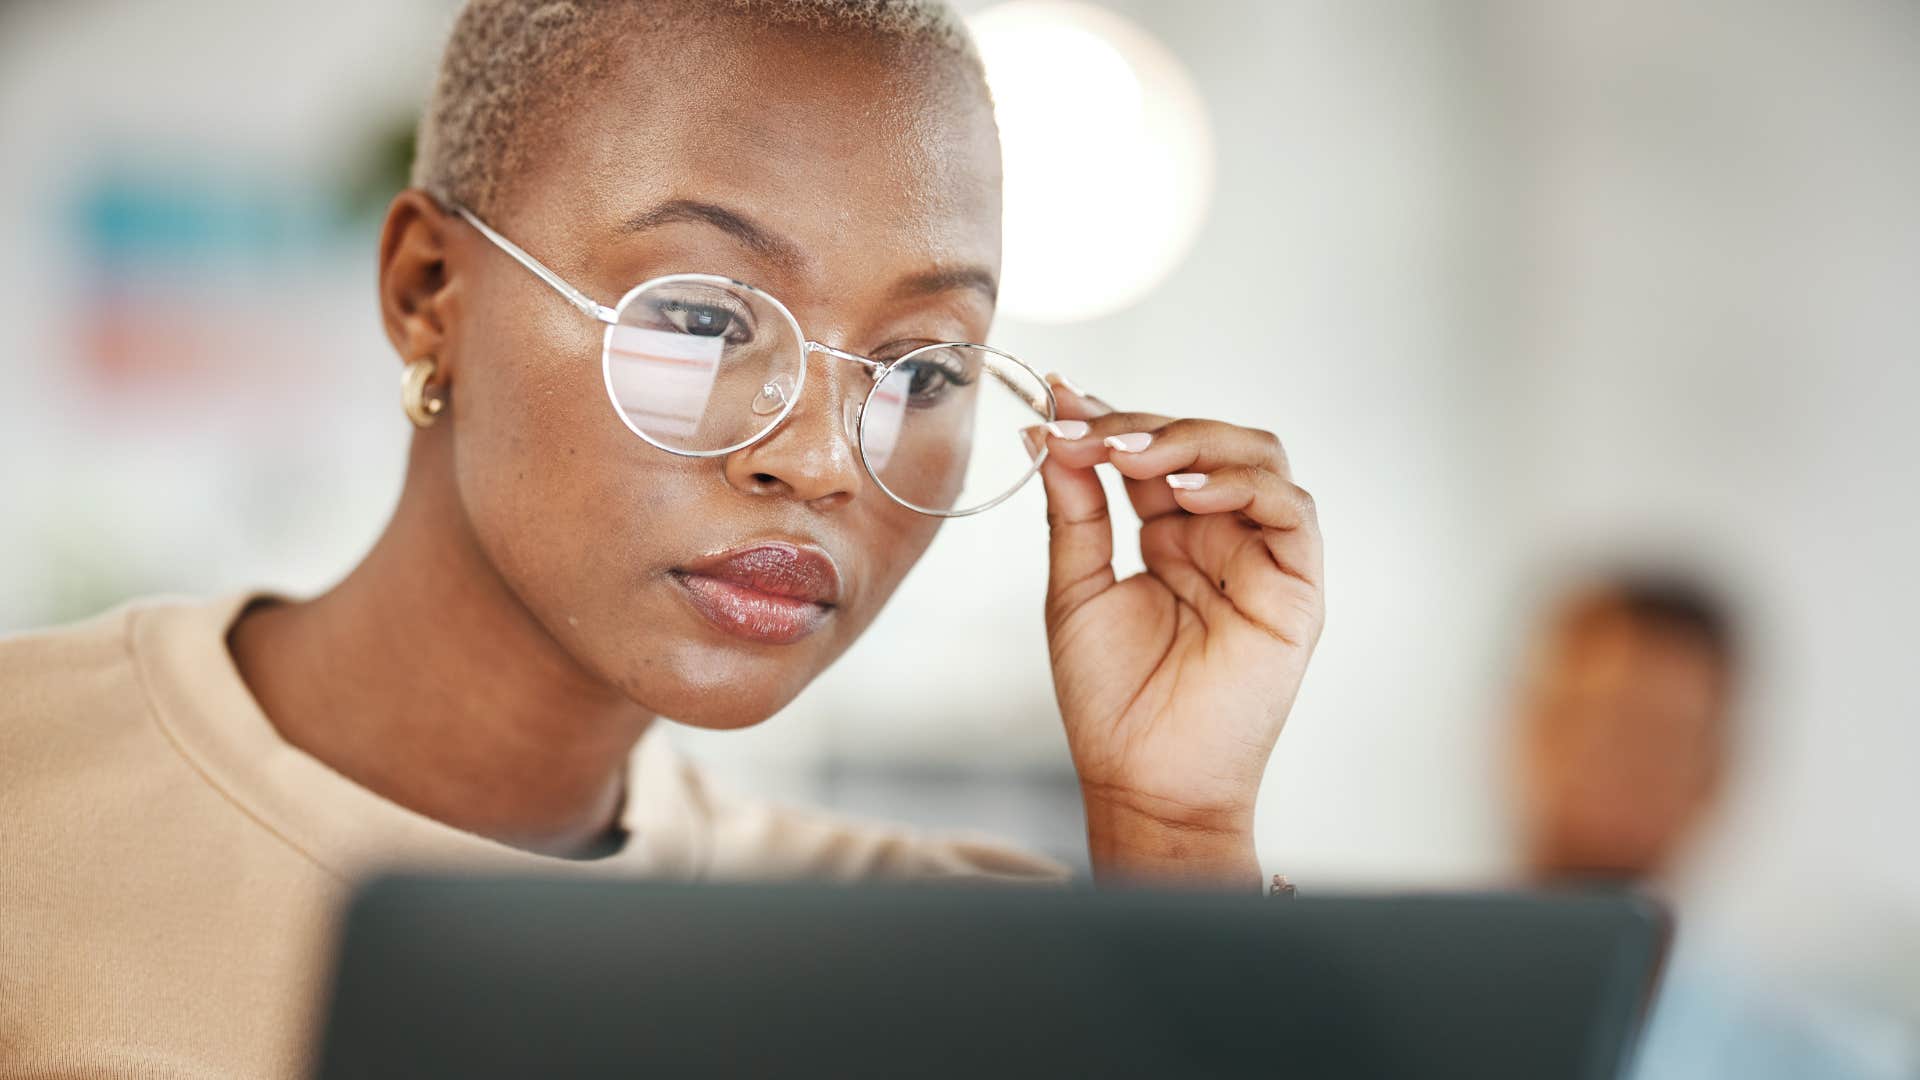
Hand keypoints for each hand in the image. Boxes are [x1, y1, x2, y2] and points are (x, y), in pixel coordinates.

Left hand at [1029, 375, 1323, 888]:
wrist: (1144, 780)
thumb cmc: (1112, 700)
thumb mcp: (1076, 589)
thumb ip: (1075, 511)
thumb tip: (1051, 432)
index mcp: (1173, 535)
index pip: (1153, 453)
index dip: (1112, 419)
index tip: (1058, 396)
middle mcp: (1223, 536)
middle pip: (1205, 441)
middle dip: (1143, 425)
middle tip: (1087, 428)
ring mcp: (1263, 557)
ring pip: (1256, 457)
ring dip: (1193, 442)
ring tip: (1132, 455)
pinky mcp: (1296, 586)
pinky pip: (1290, 510)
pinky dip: (1241, 486)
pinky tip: (1186, 493)